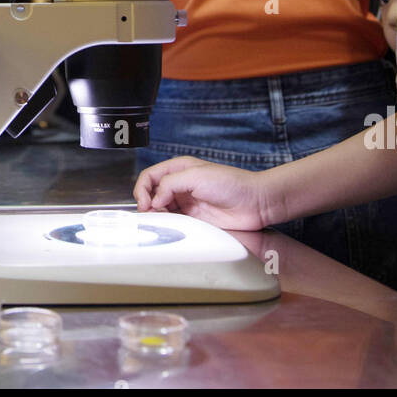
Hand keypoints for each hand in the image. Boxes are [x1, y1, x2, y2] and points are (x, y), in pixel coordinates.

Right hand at [134, 156, 275, 230]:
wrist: (254, 203)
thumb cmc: (231, 183)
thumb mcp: (197, 176)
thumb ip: (171, 184)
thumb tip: (154, 199)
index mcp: (179, 169)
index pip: (150, 176)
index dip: (142, 189)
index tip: (145, 203)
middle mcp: (180, 185)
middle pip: (152, 194)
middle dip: (146, 204)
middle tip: (150, 214)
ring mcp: (186, 203)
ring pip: (160, 210)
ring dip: (156, 216)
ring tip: (160, 221)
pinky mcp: (193, 219)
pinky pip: (173, 222)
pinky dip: (167, 225)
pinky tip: (170, 227)